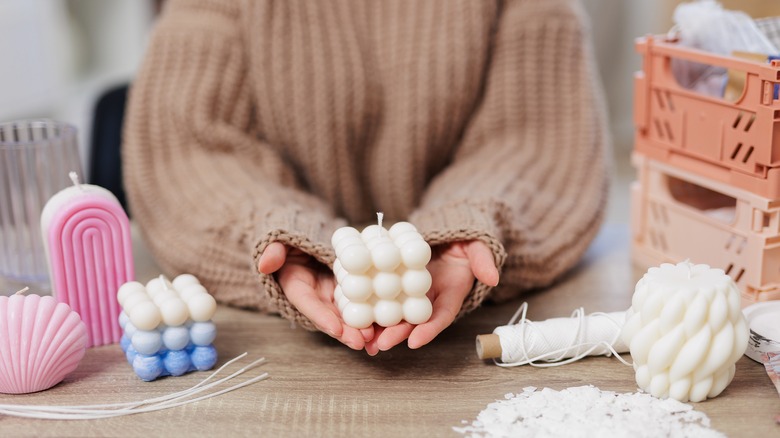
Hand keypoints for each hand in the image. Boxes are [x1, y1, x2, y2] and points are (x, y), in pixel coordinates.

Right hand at [258, 242, 373, 349]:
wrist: (304, 241)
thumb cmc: (289, 241)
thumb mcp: (278, 243)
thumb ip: (273, 252)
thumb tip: (265, 263)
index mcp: (296, 288)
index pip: (308, 305)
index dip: (322, 317)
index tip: (335, 329)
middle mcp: (317, 298)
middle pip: (331, 318)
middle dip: (346, 331)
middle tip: (361, 341)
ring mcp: (334, 296)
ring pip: (348, 316)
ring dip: (361, 330)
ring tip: (376, 340)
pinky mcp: (349, 292)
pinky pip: (361, 305)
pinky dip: (372, 317)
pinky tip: (388, 326)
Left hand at [364, 240, 498, 354]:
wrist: (448, 236)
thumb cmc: (464, 241)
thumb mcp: (477, 247)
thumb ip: (483, 261)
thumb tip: (492, 277)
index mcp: (451, 294)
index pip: (441, 316)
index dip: (429, 329)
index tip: (416, 341)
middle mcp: (429, 299)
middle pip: (414, 320)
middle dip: (398, 333)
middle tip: (381, 344)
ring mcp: (412, 292)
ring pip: (396, 314)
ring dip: (380, 328)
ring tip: (364, 340)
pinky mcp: (395, 283)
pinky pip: (383, 297)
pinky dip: (371, 308)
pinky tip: (354, 317)